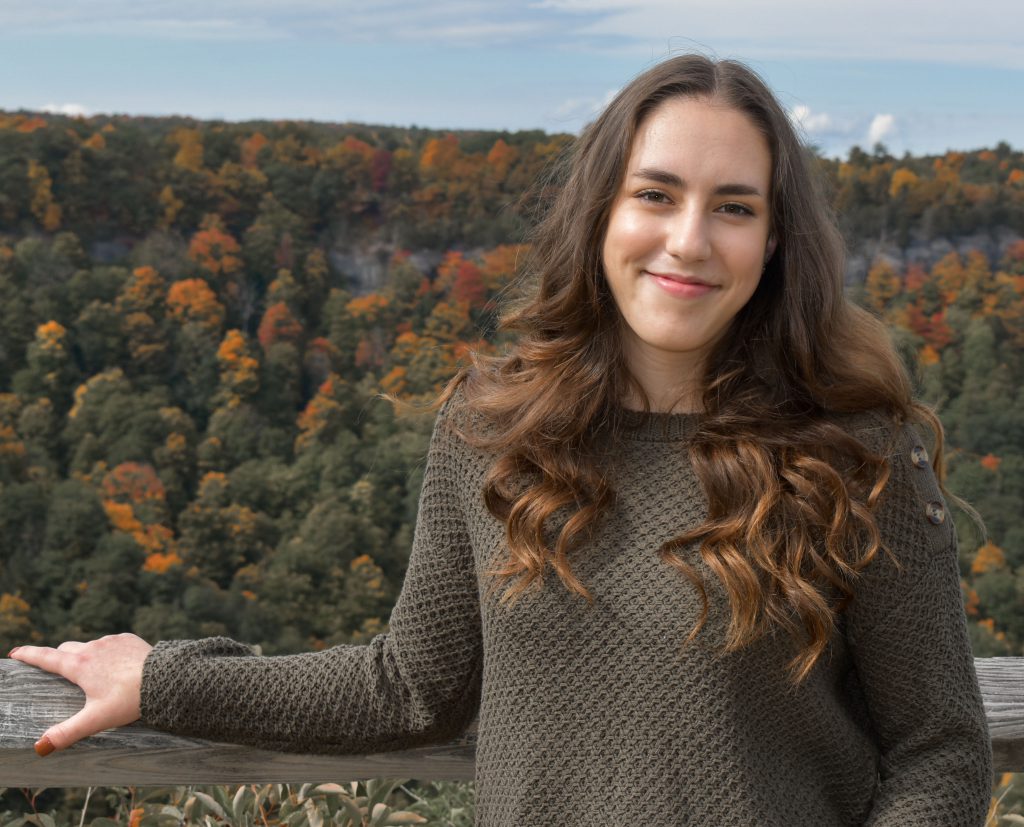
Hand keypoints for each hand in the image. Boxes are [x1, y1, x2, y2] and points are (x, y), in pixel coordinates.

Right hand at [8, 633, 152, 755]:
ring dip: (84, 656)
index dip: (29, 655)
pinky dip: (106, 653)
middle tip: (53, 668)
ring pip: (90, 646)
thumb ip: (67, 733)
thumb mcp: (96, 719)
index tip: (15, 653)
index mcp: (80, 665)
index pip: (47, 657)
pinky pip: (110, 644)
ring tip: (89, 672)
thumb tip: (40, 747)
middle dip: (57, 657)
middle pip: (66, 649)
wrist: (166, 678)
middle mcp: (93, 648)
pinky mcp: (128, 639)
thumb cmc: (130, 699)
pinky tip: (114, 666)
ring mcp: (111, 641)